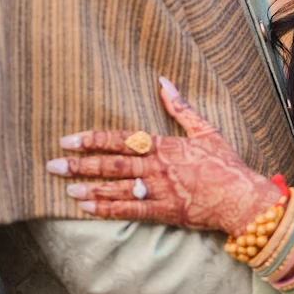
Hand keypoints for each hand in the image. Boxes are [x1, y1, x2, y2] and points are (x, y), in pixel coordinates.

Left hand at [46, 78, 281, 234]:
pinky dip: (108, 210)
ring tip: (66, 188)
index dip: (93, 140)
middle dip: (81, 164)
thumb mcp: (205, 129)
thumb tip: (163, 81)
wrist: (240, 196)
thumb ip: (180, 107)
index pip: (121, 140)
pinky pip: (130, 211)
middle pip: (112, 165)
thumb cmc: (224, 162)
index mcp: (164, 145)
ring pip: (117, 189)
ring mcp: (159, 191)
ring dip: (90, 188)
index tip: (69, 139)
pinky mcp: (163, 212)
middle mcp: (157, 168)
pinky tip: (88, 209)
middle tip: (54, 165)